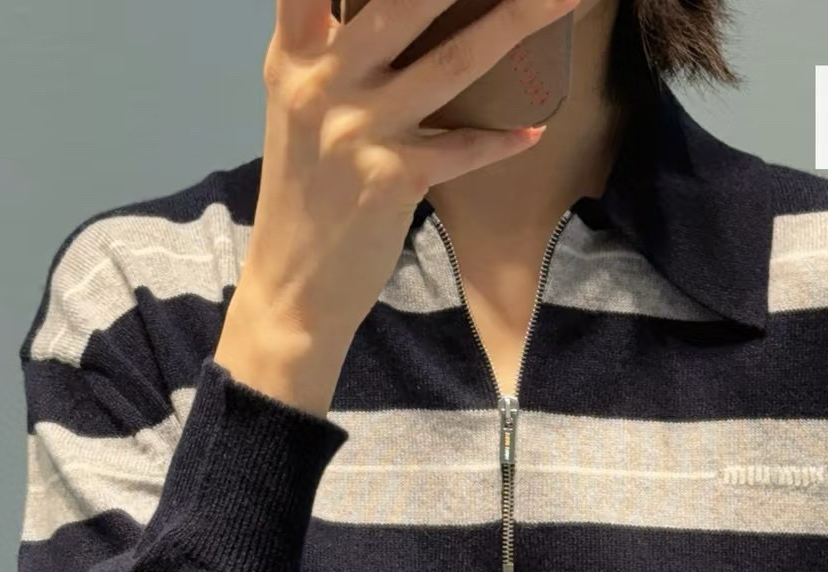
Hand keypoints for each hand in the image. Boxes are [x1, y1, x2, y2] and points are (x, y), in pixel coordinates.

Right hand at [216, 0, 580, 410]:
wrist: (294, 288)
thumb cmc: (307, 190)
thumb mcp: (300, 105)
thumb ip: (330, 47)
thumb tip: (392, 9)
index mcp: (295, 54)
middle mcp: (322, 82)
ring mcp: (356, 130)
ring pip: (449, 63)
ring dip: (513, 24)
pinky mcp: (389, 181)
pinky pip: (460, 148)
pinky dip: (500, 140)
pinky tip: (533, 128)